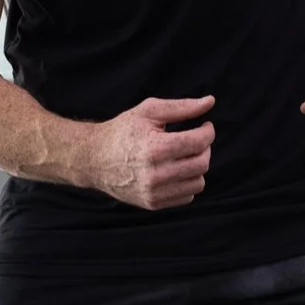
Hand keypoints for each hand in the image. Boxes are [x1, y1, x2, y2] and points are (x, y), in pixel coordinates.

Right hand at [80, 96, 215, 209]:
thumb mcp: (149, 111)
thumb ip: (182, 107)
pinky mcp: (153, 204)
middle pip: (202, 163)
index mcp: (155, 148)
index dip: (208, 132)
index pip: (198, 142)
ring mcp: (154, 192)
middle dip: (204, 148)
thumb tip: (210, 101)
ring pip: (198, 182)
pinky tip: (175, 170)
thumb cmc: (123, 131)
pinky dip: (187, 182)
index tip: (205, 126)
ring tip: (184, 155)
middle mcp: (155, 174)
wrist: (94, 159)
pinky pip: (187, 196)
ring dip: (197, 167)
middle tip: (195, 140)